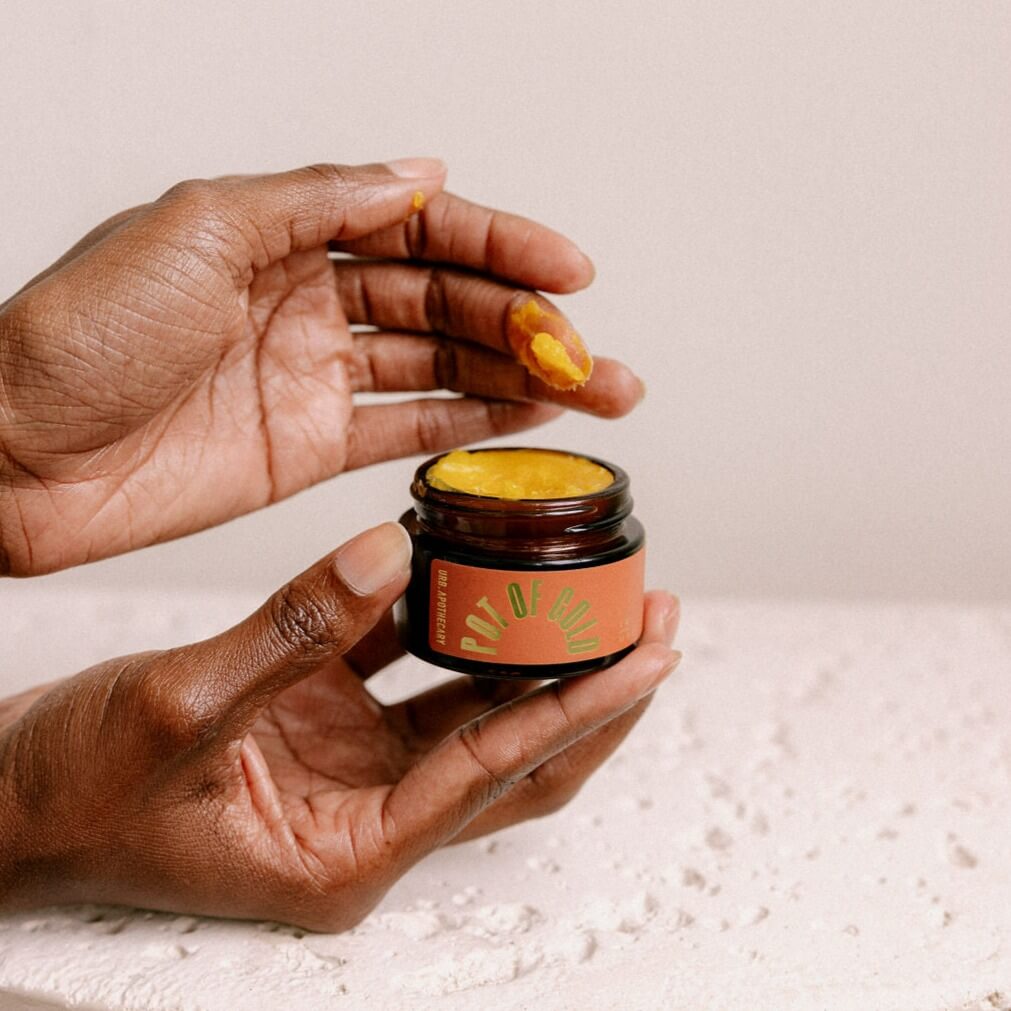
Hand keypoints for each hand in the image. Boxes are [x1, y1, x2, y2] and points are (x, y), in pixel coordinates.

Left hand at [0, 159, 643, 576]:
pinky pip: (410, 425)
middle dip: (526, 321)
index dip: (499, 245)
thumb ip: (320, 201)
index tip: (568, 268)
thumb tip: (420, 174)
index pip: (419, 229)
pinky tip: (529, 418)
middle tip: (588, 351)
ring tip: (595, 388)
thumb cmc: (79, 332)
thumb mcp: (200, 225)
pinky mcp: (313, 447)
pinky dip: (471, 422)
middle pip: (445, 301)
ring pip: (443, 365)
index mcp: (284, 233)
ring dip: (521, 376)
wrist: (17, 453)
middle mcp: (309, 300)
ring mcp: (316, 377)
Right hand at [0, 522, 680, 930]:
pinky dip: (440, 621)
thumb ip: (292, 629)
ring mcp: (348, 769)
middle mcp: (365, 818)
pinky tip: (467, 568)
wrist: (8, 800)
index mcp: (346, 853)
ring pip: (471, 712)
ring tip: (592, 596)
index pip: (497, 771)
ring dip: (532, 658)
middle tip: (656, 627)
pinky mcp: (322, 725)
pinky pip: (402, 668)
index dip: (580, 709)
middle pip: (514, 755)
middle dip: (593, 694)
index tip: (648, 657)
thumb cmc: (70, 795)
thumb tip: (394, 553)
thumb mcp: (177, 710)